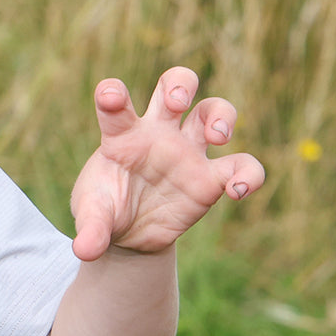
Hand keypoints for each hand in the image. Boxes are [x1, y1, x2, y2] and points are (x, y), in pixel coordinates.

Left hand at [69, 66, 263, 261]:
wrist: (129, 234)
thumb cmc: (107, 210)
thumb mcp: (92, 218)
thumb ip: (90, 229)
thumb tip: (86, 251)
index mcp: (121, 135)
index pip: (116, 104)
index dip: (112, 94)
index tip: (110, 96)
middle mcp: (157, 134)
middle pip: (175, 85)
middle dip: (179, 84)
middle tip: (177, 102)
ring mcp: (188, 152)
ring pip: (213, 110)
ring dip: (222, 115)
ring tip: (216, 137)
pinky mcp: (211, 179)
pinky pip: (242, 166)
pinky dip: (249, 174)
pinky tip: (238, 190)